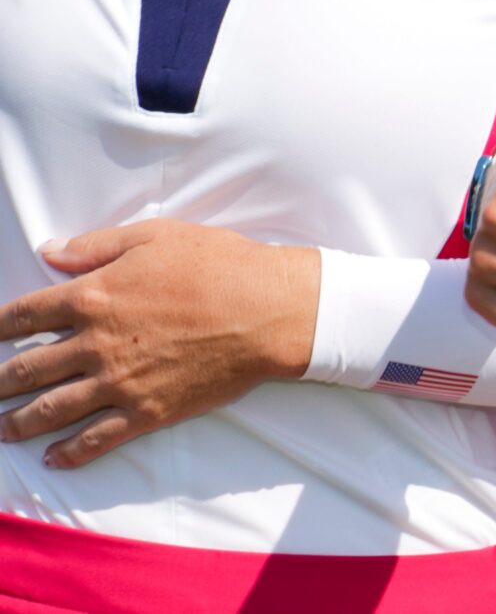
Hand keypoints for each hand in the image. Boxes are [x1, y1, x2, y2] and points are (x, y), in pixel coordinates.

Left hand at [0, 223, 317, 467]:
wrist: (270, 310)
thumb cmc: (220, 265)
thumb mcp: (157, 237)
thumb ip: (96, 246)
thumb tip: (49, 252)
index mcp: (93, 295)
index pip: (24, 315)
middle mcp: (95, 344)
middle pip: (27, 369)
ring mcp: (118, 383)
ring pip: (50, 409)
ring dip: (17, 422)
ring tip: (1, 429)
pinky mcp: (146, 412)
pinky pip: (96, 439)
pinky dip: (68, 452)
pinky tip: (52, 458)